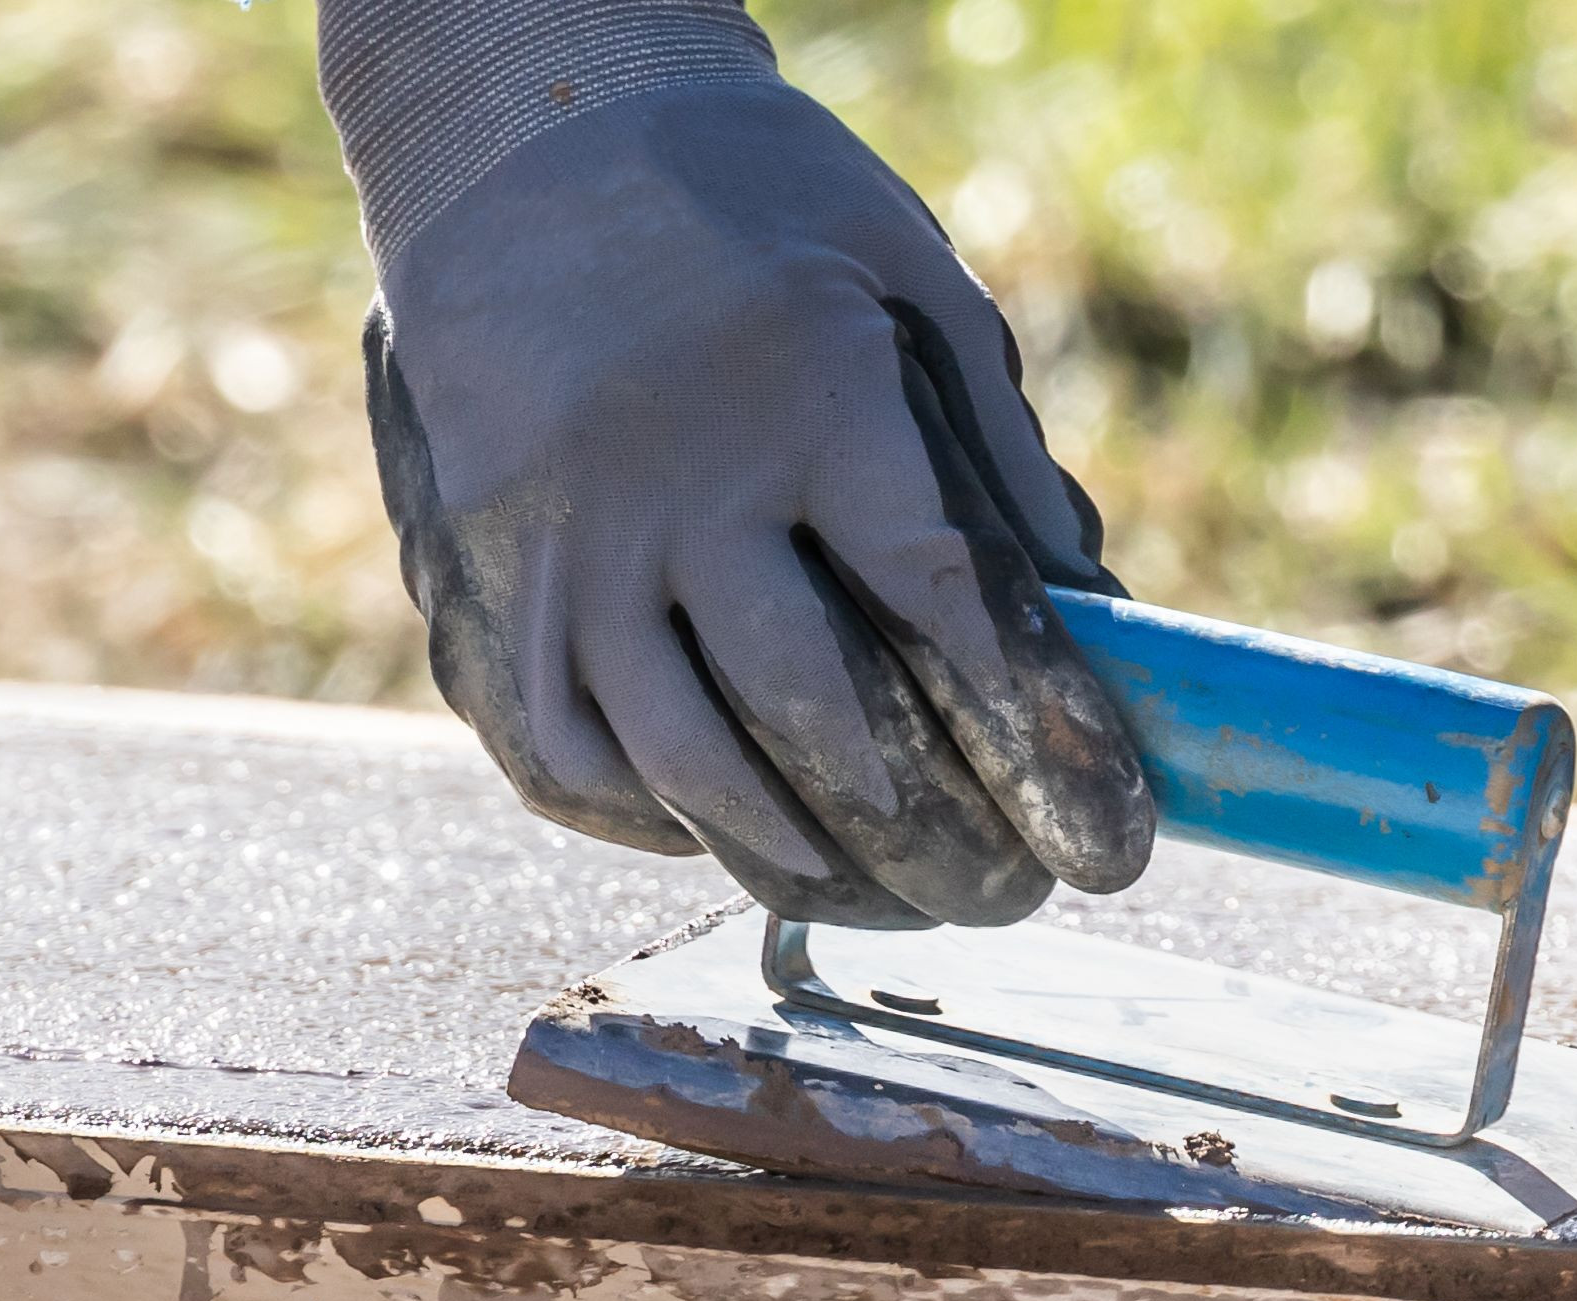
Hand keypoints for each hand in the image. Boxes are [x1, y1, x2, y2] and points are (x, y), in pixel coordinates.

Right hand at [357, 79, 1152, 928]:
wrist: (519, 125)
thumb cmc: (742, 189)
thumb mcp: (901, 261)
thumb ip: (989, 426)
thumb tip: (1085, 595)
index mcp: (811, 395)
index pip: (935, 601)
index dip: (1026, 734)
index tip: (1097, 832)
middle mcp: (680, 481)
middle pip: (810, 711)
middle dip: (923, 832)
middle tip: (1000, 898)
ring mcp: (564, 535)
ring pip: (677, 756)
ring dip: (788, 851)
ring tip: (871, 890)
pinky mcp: (479, 563)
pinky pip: (557, 741)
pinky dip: (641, 815)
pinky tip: (715, 836)